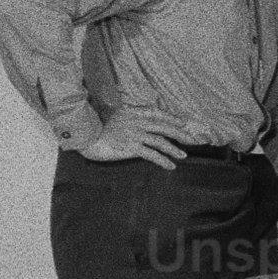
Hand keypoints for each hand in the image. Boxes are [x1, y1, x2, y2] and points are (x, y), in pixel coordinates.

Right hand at [78, 110, 198, 165]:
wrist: (83, 135)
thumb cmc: (94, 126)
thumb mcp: (111, 114)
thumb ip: (126, 116)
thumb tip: (136, 120)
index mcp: (132, 112)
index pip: (157, 112)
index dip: (171, 117)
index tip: (183, 122)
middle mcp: (137, 122)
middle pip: (164, 127)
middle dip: (181, 133)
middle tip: (194, 140)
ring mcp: (135, 134)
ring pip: (161, 141)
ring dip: (174, 149)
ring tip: (184, 156)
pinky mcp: (131, 147)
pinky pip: (152, 155)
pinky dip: (164, 161)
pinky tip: (171, 166)